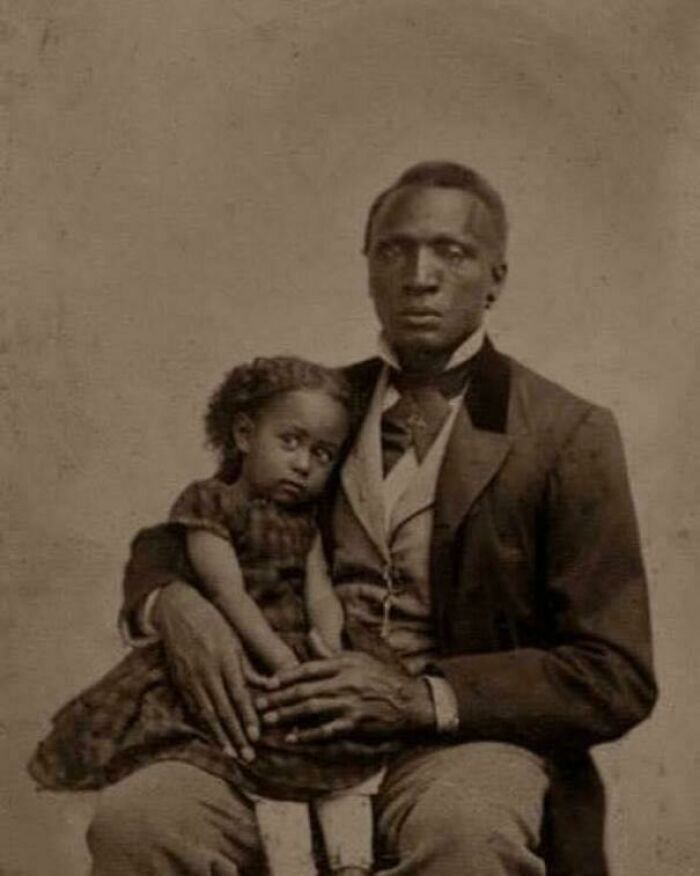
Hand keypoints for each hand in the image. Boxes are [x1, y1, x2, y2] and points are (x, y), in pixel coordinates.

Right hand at [154, 581, 276, 760]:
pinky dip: (204, 725)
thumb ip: (249, 666)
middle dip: (237, 735)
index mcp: (225, 660)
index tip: (257, 736)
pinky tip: (213, 737)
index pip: (239, 696)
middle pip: (224, 710)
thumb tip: (268, 686)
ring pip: (207, 713)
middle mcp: (207, 672)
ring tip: (231, 753)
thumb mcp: (235, 638)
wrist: (179, 611)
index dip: (248, 718)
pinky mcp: (180, 681)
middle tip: (248, 756)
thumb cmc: (214, 622)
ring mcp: (191, 678)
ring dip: (220, 736)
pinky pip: (193, 707)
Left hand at [255, 648, 434, 743]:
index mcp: (344, 664)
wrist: (409, 701)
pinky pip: (326, 730)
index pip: (309, 668)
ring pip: (311, 709)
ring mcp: (350, 704)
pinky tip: (293, 737)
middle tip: (260, 705)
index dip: (286, 676)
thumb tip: (309, 634)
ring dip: (287, 715)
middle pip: (305, 690)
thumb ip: (330, 651)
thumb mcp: (357, 658)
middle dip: (279, 698)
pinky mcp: (355, 723)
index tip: (269, 683)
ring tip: (269, 720)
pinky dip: (308, 734)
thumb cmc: (381, 676)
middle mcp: (345, 682)